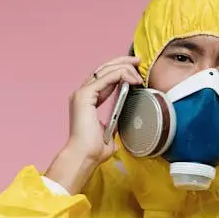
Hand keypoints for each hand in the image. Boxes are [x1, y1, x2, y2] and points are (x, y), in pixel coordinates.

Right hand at [45, 55, 141, 193]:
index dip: (119, 71)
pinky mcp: (84, 95)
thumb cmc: (94, 150)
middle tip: (137, 61)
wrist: (84, 156)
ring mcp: (81, 93)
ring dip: (123, 66)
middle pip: (103, 69)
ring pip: (104, 70)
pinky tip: (131, 78)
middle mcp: (81, 94)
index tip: (134, 71)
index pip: (103, 78)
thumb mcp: (110, 132)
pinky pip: (105, 78)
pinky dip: (120, 74)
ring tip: (137, 67)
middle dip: (121, 62)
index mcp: (86, 101)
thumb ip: (116, 122)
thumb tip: (127, 120)